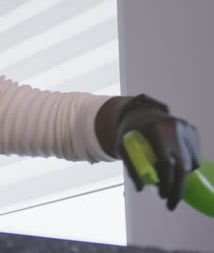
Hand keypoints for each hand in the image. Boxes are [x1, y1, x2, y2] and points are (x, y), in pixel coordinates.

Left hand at [117, 95, 199, 210]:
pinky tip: (173, 165)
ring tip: (166, 178)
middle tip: (171, 204)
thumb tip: (141, 188)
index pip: (166, 162)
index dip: (167, 182)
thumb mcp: (122, 146)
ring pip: (191, 162)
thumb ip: (131, 166)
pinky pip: (194, 156)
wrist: (141, 111)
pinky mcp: (193, 131)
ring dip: (181, 177)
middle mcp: (175, 127)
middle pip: (183, 165)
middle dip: (178, 188)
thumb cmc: (130, 131)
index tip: (163, 197)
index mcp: (157, 129)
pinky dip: (186, 166)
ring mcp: (187, 128)